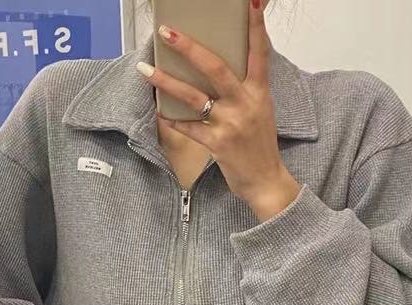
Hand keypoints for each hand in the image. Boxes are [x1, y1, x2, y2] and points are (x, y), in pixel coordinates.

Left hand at [135, 0, 300, 220]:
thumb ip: (244, 89)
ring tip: (146, 70)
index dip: (254, 27)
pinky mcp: (217, 143)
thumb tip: (220, 71)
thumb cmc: (260, 146)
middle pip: (214, 67)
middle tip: (168, 32)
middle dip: (188, 48)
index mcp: (259, 92)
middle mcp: (245, 104)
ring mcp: (230, 123)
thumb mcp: (260, 111)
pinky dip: (171, 119)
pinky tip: (159, 113)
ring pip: (193, 96)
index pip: (258, 53)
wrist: (266, 181)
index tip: (248, 4)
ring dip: (166, 82)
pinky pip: (188, 127)